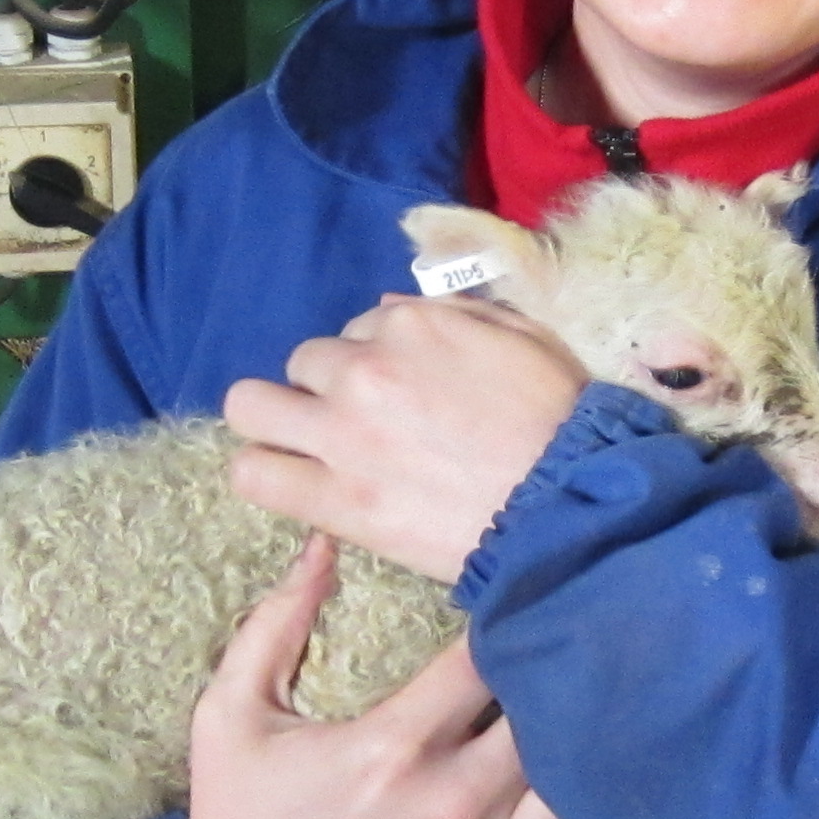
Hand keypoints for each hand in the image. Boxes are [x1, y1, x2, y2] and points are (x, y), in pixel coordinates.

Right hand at [177, 536, 612, 818]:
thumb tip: (322, 546)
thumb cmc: (237, 817)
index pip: (487, 656)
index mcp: (395, 743)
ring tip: (599, 709)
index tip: (515, 582)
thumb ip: (276, 622)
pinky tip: (615, 810)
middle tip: (573, 633)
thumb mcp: (230, 712)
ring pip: (579, 794)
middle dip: (562, 669)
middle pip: (549, 715)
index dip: (508, 611)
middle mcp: (455, 799)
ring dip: (595, 749)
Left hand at [222, 296, 588, 585]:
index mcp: (410, 325)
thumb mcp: (524, 339)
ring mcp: (339, 433)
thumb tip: (385, 310)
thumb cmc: (562, 422)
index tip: (403, 394)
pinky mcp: (333, 498)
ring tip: (301, 448)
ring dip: (273, 421)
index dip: (379, 362)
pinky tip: (290, 482)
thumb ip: (457, 313)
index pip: (361, 329)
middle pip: (304, 362)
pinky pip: (253, 475)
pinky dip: (264, 474)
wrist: (568, 508)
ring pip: (249, 406)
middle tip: (357, 424)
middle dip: (325, 387)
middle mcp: (363, 369)